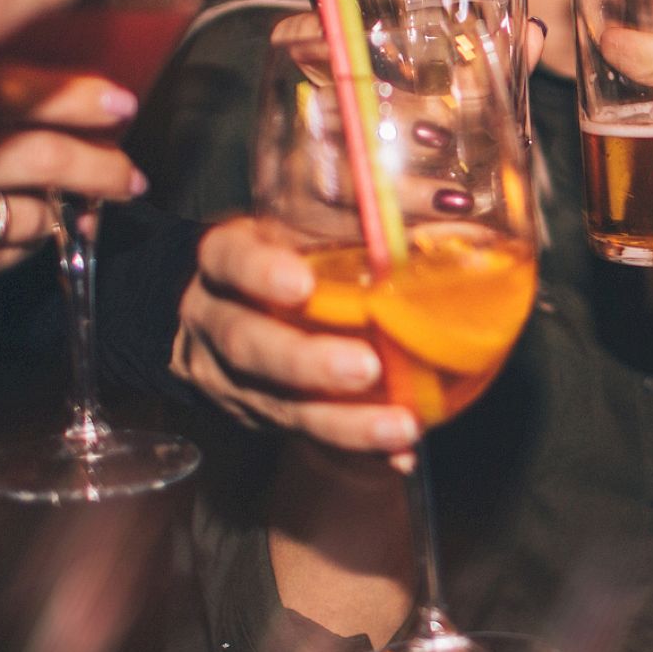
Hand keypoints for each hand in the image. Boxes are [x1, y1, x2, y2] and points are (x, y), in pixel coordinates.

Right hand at [0, 61, 145, 299]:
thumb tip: (21, 50)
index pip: (8, 92)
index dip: (74, 96)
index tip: (121, 101)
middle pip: (33, 158)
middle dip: (97, 166)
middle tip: (130, 174)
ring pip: (23, 217)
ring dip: (66, 213)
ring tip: (92, 207)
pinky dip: (21, 247)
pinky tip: (32, 235)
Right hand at [170, 217, 418, 453]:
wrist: (203, 305)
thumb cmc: (269, 251)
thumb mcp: (289, 218)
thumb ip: (351, 209)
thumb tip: (449, 196)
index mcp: (223, 260)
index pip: (230, 260)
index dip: (260, 273)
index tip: (300, 284)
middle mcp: (216, 322)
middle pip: (250, 346)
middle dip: (307, 362)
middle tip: (364, 367)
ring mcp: (232, 378)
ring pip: (279, 404)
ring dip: (344, 423)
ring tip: (400, 427)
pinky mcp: (260, 415)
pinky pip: (305, 436)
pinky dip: (357, 449)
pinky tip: (399, 455)